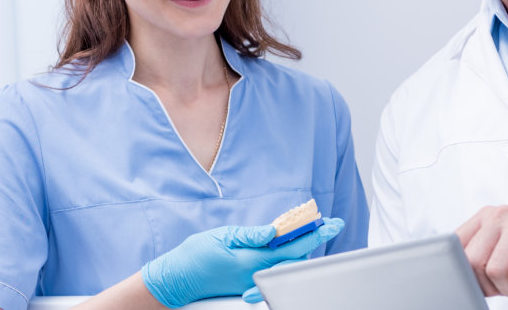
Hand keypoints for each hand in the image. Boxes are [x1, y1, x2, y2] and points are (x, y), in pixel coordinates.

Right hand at [142, 218, 345, 307]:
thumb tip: (274, 231)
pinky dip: (285, 258)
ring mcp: (254, 281)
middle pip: (295, 258)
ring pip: (286, 266)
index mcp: (253, 259)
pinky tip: (286, 247)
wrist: (177, 280)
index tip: (330, 223)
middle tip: (326, 224)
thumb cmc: (195, 256)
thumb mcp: (222, 237)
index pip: (293, 246)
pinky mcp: (248, 284)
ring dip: (300, 248)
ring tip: (308, 230)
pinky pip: (274, 271)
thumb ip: (250, 235)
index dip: (315, 234)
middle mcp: (257, 273)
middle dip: (313, 240)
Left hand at [455, 206, 507, 296]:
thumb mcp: (502, 260)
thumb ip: (478, 263)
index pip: (454, 248)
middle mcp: (499, 215)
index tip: (483, 281)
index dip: (465, 273)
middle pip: (472, 262)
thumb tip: (455, 280)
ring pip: (495, 270)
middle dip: (491, 283)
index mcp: (485, 218)